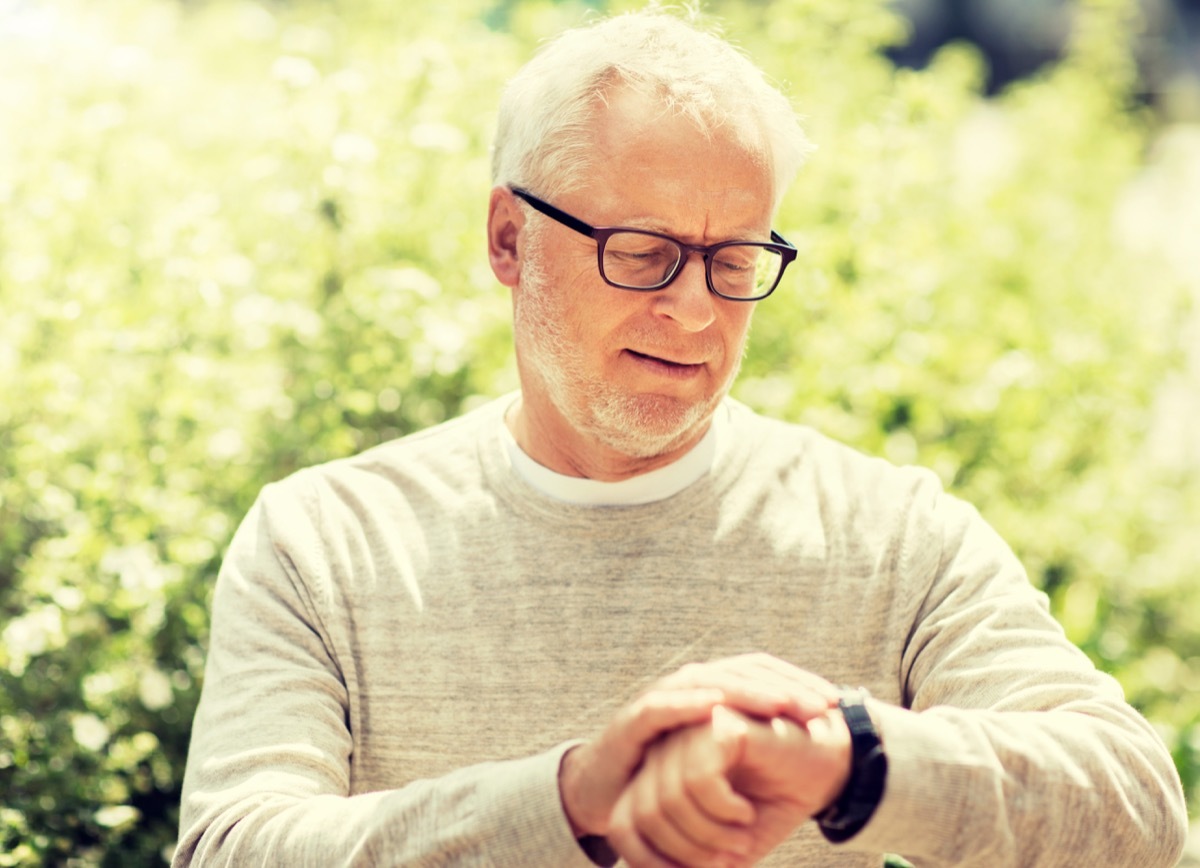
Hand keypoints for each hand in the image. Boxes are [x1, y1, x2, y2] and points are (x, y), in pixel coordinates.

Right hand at [559, 655, 838, 838]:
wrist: (609, 792)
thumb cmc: (670, 775)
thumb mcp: (721, 757)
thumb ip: (757, 743)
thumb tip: (816, 741)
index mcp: (715, 689)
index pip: (762, 672)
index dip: (799, 681)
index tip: (836, 703)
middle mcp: (691, 684)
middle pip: (743, 673)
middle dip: (784, 686)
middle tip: (819, 705)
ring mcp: (662, 697)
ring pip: (709, 682)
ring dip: (746, 691)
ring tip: (781, 701)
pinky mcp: (634, 719)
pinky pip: (663, 706)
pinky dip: (688, 702)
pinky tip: (715, 706)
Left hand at [607, 704, 851, 866]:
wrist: (825, 766)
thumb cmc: (772, 802)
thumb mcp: (724, 845)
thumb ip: (690, 862)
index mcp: (660, 773)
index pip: (624, 823)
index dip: (648, 860)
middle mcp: (666, 748)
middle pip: (644, 813)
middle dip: (686, 851)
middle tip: (726, 861)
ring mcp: (689, 730)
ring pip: (669, 797)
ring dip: (709, 835)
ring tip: (740, 837)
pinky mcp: (717, 723)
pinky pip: (698, 778)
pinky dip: (722, 810)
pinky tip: (745, 811)